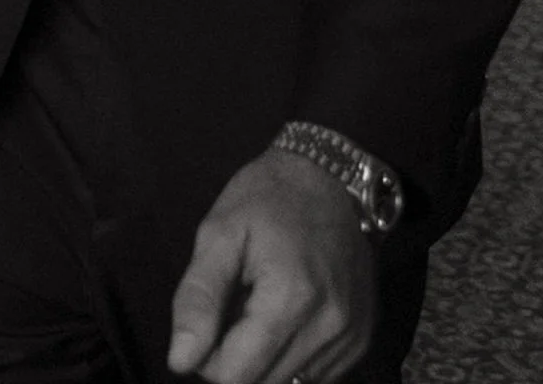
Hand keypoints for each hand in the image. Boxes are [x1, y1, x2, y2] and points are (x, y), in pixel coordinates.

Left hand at [168, 147, 376, 383]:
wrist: (332, 178)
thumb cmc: (267, 199)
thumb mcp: (219, 232)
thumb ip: (198, 298)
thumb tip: (181, 361)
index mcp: (291, 298)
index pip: (235, 375)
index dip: (207, 356)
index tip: (209, 317)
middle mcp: (329, 327)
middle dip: (236, 356)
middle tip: (234, 305)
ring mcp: (351, 337)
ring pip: (288, 382)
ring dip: (264, 357)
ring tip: (262, 305)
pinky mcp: (362, 341)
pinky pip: (314, 374)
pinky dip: (292, 354)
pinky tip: (287, 315)